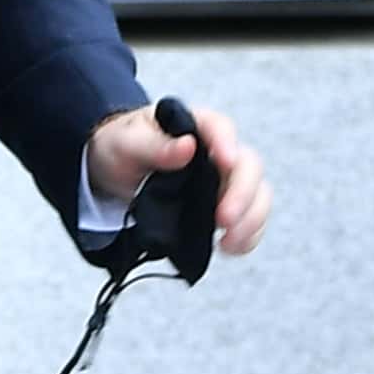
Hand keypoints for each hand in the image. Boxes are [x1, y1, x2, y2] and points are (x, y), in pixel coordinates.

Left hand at [86, 99, 272, 255]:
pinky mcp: (223, 205)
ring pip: (257, 194)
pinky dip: (247, 235)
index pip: (221, 128)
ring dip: (251, 218)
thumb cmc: (124, 147)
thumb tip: (187, 147)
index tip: (225, 162)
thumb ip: (154, 146)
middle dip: (242, 194)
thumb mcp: (127, 143)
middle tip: (224, 219)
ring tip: (229, 241)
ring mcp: (224, 179)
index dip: (227, 144)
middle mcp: (218, 150)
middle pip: (248, 165)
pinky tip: (228, 247)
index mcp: (195, 125)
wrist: (115, 171)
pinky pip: (249, 218)